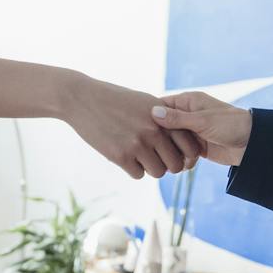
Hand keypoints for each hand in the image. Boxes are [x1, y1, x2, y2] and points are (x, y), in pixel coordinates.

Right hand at [63, 75, 200, 179]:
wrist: (83, 99)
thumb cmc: (114, 98)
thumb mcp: (144, 101)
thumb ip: (165, 116)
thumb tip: (182, 132)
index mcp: (164, 117)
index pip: (189, 146)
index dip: (185, 155)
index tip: (175, 154)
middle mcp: (154, 131)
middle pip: (176, 165)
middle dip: (168, 165)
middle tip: (157, 159)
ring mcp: (137, 144)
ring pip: (158, 172)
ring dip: (150, 168)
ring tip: (140, 157)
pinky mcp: (120, 155)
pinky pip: (138, 174)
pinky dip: (133, 169)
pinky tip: (124, 156)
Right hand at [151, 91, 252, 166]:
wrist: (253, 143)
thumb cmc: (231, 124)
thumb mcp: (203, 121)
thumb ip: (178, 119)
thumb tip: (153, 112)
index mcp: (188, 102)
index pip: (161, 106)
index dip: (151, 117)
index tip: (143, 129)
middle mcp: (187, 115)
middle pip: (164, 127)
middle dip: (163, 139)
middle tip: (162, 149)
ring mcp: (192, 132)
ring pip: (172, 142)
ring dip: (174, 152)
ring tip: (178, 158)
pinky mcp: (197, 147)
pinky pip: (182, 153)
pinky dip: (184, 160)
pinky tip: (190, 164)